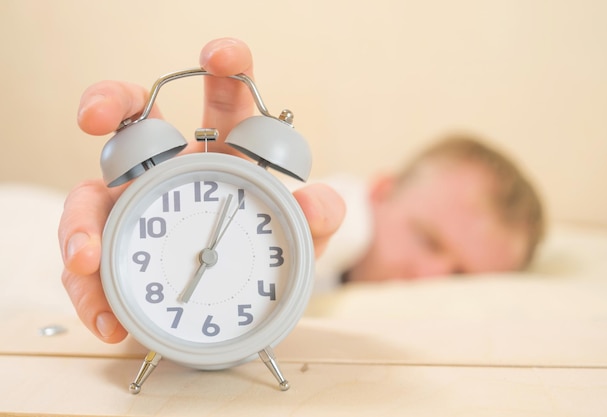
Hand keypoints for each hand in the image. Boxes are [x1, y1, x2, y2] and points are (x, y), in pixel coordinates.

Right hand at [58, 38, 345, 343]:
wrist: (249, 307)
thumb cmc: (274, 259)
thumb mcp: (305, 240)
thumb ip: (320, 218)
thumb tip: (315, 203)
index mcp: (228, 153)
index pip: (225, 96)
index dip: (225, 66)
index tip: (220, 56)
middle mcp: (175, 170)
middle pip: (132, 118)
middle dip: (108, 100)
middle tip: (93, 115)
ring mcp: (138, 208)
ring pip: (89, 197)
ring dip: (79, 226)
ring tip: (89, 261)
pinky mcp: (116, 251)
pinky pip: (88, 266)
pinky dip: (92, 293)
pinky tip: (110, 322)